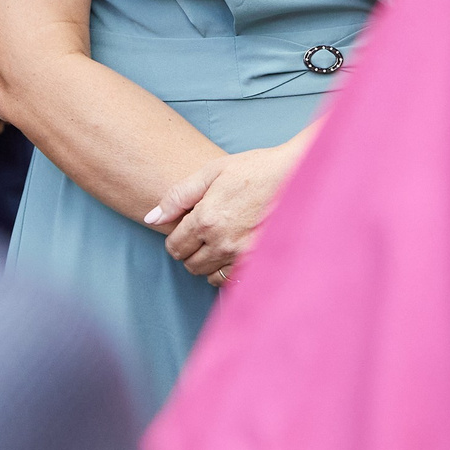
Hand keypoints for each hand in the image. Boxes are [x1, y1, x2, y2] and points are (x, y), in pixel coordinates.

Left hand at [144, 137, 309, 285]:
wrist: (297, 175)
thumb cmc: (255, 169)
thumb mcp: (212, 172)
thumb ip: (178, 196)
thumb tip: (152, 218)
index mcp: (206, 219)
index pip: (175, 246)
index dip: (175, 239)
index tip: (184, 231)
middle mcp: (223, 242)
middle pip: (190, 264)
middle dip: (190, 251)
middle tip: (202, 235)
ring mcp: (243, 255)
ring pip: (209, 276)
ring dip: (208, 263)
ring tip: (218, 242)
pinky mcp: (260, 262)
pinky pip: (232, 280)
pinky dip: (227, 271)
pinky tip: (233, 252)